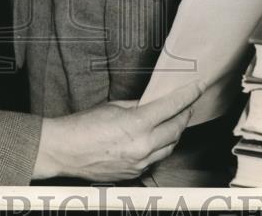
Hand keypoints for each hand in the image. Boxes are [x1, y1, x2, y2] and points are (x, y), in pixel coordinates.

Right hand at [31, 82, 201, 180]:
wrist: (64, 151)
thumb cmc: (82, 126)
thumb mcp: (113, 107)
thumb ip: (137, 106)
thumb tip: (153, 103)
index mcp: (137, 124)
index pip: (172, 107)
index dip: (188, 95)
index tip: (197, 87)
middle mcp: (142, 146)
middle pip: (176, 129)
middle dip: (185, 115)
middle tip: (188, 104)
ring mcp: (139, 163)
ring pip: (169, 147)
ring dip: (175, 133)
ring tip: (175, 121)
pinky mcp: (134, 173)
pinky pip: (155, 159)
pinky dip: (160, 147)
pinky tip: (156, 139)